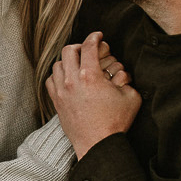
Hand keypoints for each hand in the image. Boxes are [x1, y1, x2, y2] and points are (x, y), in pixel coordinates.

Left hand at [46, 31, 139, 159]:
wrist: (98, 144)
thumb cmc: (115, 123)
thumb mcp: (131, 96)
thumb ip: (126, 79)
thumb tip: (119, 73)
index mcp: (90, 76)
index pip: (89, 46)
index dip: (94, 37)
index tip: (98, 35)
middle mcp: (72, 81)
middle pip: (69, 50)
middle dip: (80, 46)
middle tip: (88, 50)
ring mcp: (61, 91)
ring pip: (57, 64)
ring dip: (68, 60)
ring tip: (77, 64)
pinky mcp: (56, 102)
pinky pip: (50, 80)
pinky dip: (57, 75)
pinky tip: (67, 78)